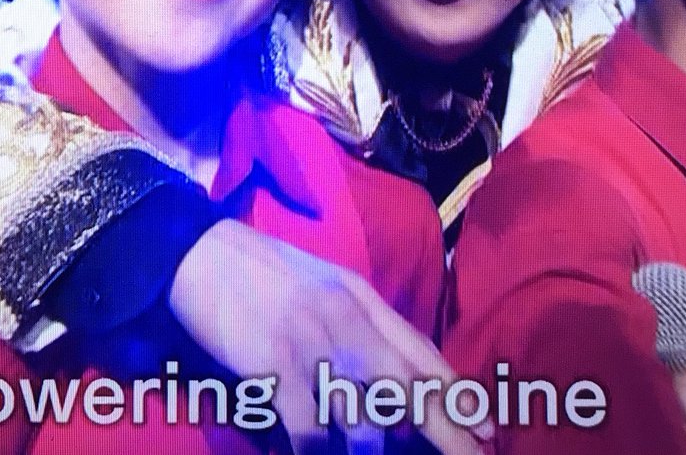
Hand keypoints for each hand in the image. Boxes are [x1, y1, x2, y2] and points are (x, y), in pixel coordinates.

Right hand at [170, 220, 490, 454]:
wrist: (198, 251)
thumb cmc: (258, 271)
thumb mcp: (322, 284)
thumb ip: (360, 322)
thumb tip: (395, 373)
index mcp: (359, 296)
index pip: (422, 351)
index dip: (457, 395)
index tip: (487, 430)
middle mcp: (345, 318)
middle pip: (410, 387)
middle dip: (448, 432)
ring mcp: (311, 342)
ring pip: (365, 415)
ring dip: (373, 442)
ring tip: (370, 449)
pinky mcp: (275, 364)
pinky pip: (310, 429)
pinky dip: (317, 451)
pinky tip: (318, 453)